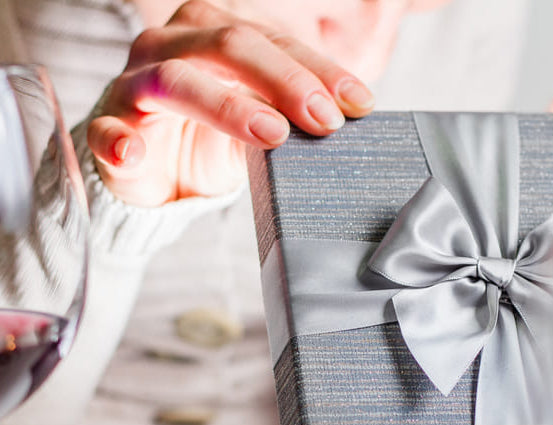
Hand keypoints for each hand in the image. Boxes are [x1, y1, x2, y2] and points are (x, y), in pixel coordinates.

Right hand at [86, 0, 374, 205]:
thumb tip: (348, 119)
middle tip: (325, 119)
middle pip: (228, 45)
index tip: (359, 103)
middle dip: (285, 81)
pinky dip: (119, 141)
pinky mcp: (109, 127)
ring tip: (271, 134)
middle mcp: (173, 48)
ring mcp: (136, 86)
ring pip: (177, 80)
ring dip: (227, 107)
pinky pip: (107, 131)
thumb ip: (292, 114)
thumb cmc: (210, 140)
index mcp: (212, 36)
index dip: (317, 71)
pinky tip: (135, 154)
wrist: (159, 174)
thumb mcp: (260, 122)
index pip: (271, 41)